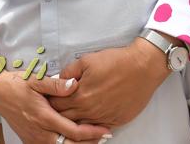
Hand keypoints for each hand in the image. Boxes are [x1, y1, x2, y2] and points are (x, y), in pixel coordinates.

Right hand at [0, 70, 110, 143]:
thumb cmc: (16, 84)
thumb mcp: (35, 79)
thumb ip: (56, 84)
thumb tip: (74, 85)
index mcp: (44, 116)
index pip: (73, 131)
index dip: (92, 132)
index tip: (105, 129)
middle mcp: (40, 132)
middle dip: (89, 143)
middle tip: (103, 135)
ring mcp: (34, 138)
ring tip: (92, 139)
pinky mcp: (30, 141)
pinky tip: (73, 139)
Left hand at [49, 39, 169, 127]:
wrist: (142, 68)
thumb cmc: (115, 62)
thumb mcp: (86, 61)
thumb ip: (69, 73)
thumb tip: (59, 81)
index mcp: (80, 96)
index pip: (56, 105)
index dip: (50, 101)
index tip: (48, 98)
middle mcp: (91, 111)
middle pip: (66, 118)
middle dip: (59, 113)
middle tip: (57, 106)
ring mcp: (104, 118)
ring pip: (82, 126)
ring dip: (75, 120)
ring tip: (72, 112)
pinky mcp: (116, 121)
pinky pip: (98, 128)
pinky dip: (91, 124)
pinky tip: (89, 117)